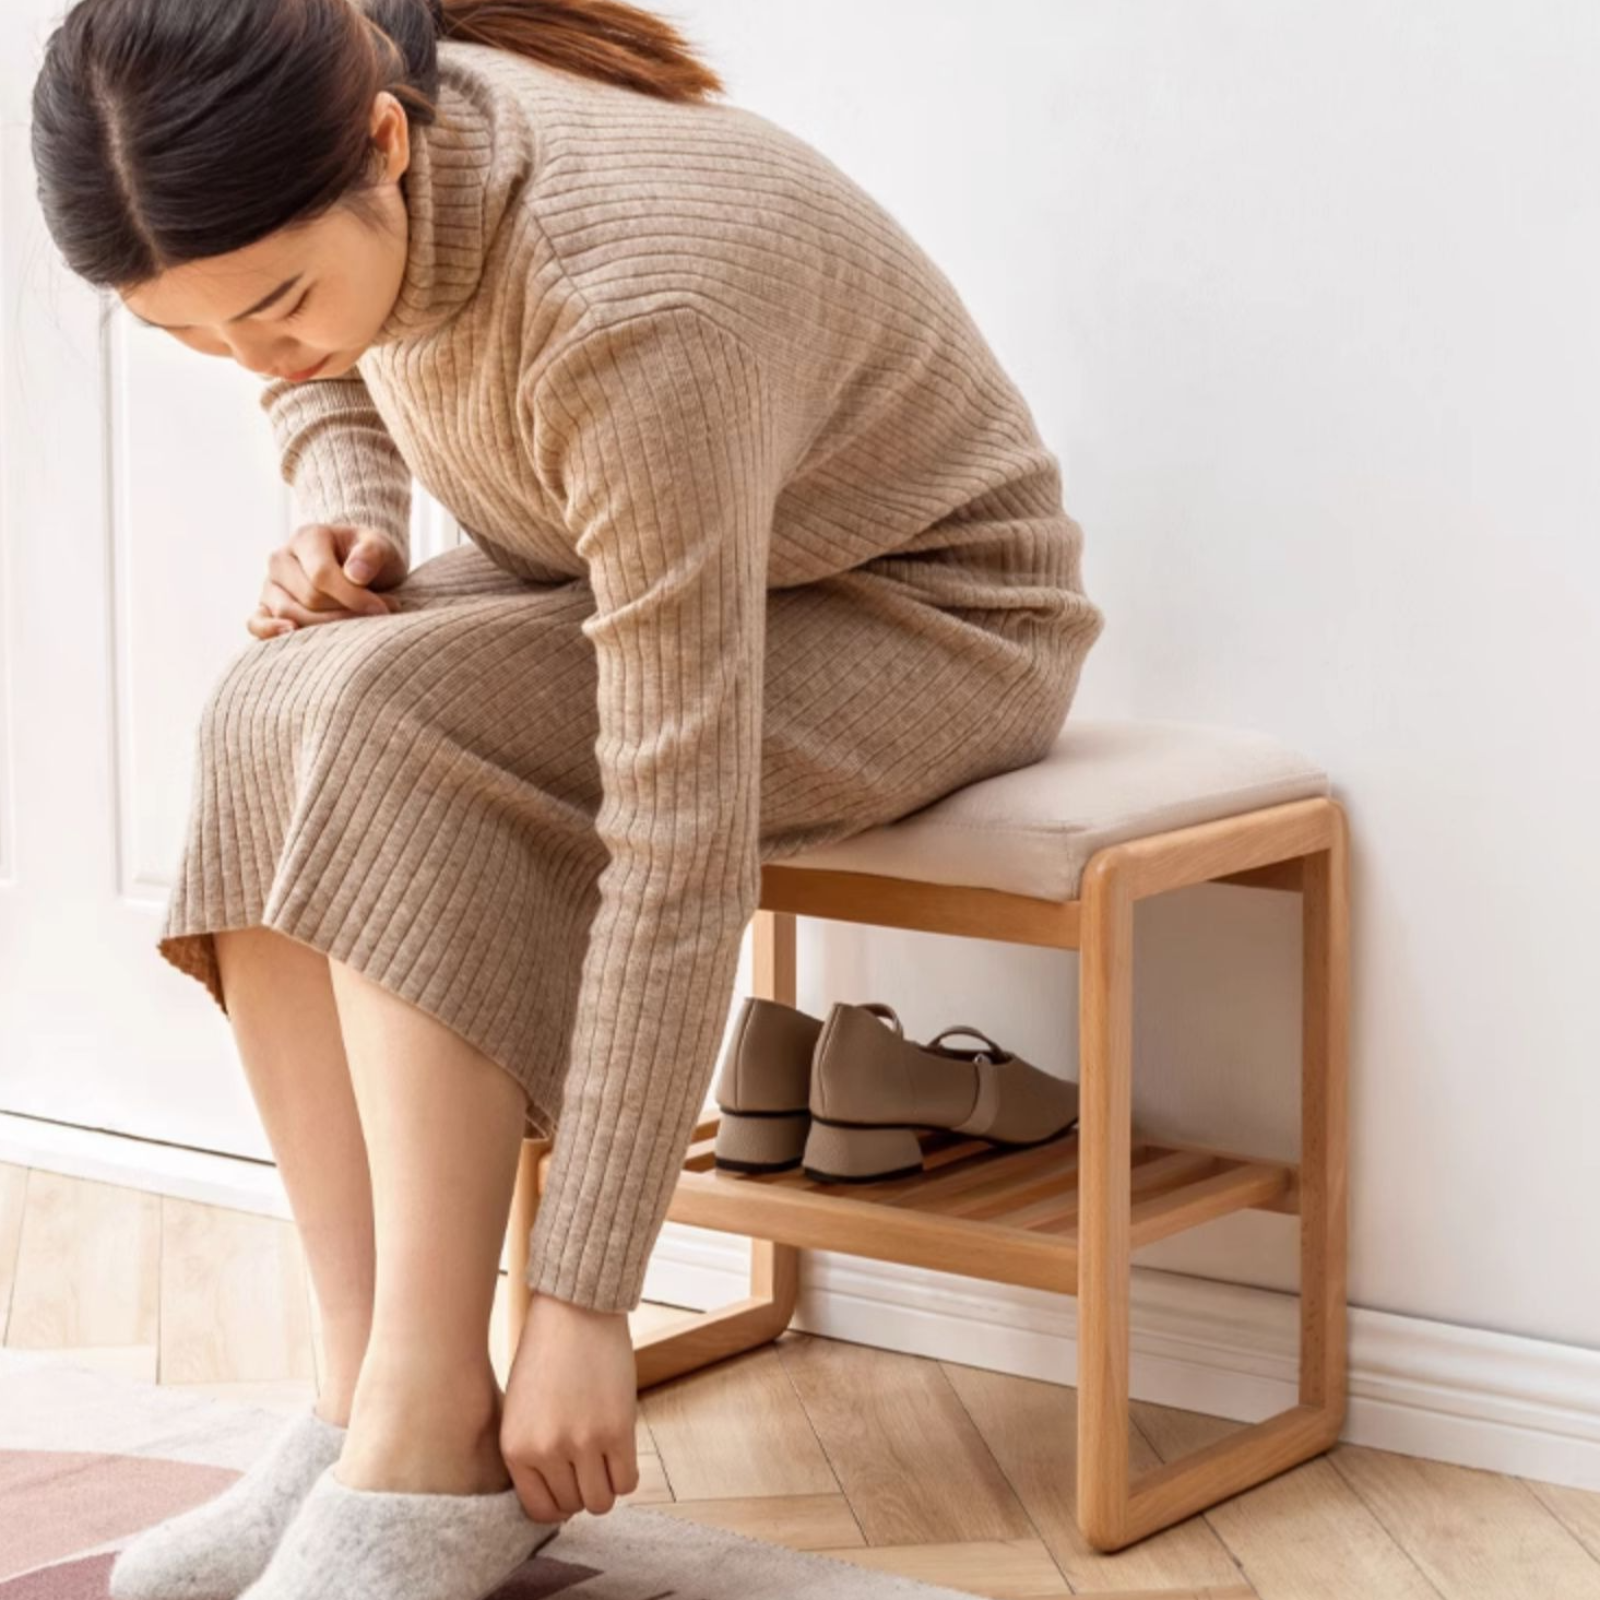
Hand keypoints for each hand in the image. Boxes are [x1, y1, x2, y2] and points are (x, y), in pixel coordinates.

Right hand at [248, 522, 405, 639]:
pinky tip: (291, 635)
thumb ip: (371, 554)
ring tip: (360, 625)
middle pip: (309, 598)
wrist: (356, 566)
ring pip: (290, 614)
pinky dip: (269, 632)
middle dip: (346, 612)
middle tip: (379, 614)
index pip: (322, 575)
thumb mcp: (380, 546)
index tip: (382, 609)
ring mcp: (270, 584)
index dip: (353, 597)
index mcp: (307, 537)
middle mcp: (281, 558)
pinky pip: (256, 622)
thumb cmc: (368, 556)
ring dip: (327, 627)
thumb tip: (356, 575)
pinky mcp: (266, 606)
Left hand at [500, 1291, 639, 1521]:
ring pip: (600, 1501)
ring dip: (604, 1486)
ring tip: (604, 1460)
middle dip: (582, 1491)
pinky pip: (627, 1481)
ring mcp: (582, 1442)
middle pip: (573, 1506)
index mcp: (515, 1448)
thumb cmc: (547, 1354)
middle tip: (589, 1465)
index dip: (559, 1503)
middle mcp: (546, 1450)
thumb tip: (556, 1496)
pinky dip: (625, 1475)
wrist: (574, 1310)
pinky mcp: (617, 1430)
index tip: (569, 1486)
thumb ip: (532, 1451)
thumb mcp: (521, 1408)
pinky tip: (621, 1452)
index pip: (540, 1510)